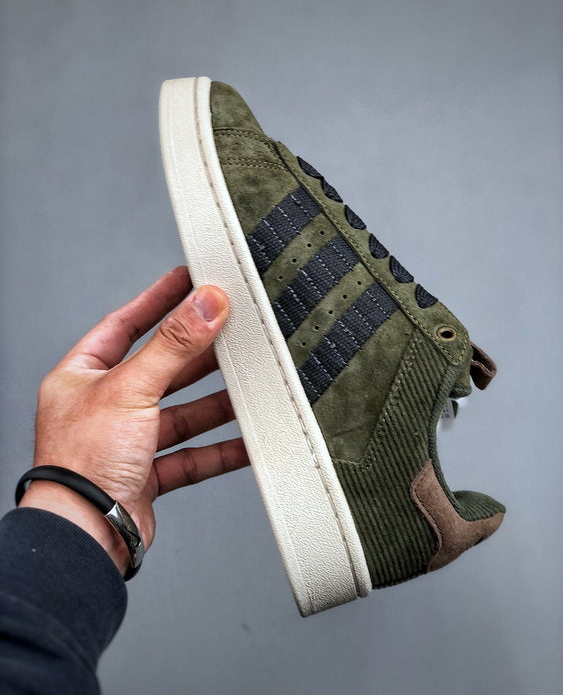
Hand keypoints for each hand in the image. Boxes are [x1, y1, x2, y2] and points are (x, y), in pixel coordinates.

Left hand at [19, 266, 248, 574]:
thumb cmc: (80, 465)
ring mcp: (127, 442)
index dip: (158, 301)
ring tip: (249, 386)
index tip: (187, 279)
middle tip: (232, 332)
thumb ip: (173, 345)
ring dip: (216, 403)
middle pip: (161, 369)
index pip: (124, 324)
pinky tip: (246, 442)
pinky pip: (193, 455)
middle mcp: (104, 407)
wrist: (84, 536)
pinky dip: (220, 449)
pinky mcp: (147, 474)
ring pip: (182, 413)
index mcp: (84, 377)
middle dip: (198, 355)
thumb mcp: (130, 388)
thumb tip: (204, 304)